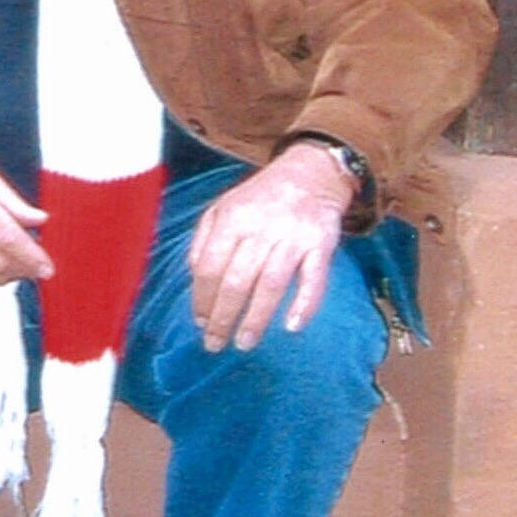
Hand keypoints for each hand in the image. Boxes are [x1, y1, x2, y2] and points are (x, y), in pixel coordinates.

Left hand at [187, 149, 353, 353]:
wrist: (311, 172)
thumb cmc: (260, 197)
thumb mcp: (223, 207)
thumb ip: (204, 240)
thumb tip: (195, 279)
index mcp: (233, 218)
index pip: (210, 267)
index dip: (202, 299)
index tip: (200, 323)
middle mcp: (262, 227)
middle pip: (237, 281)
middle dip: (223, 318)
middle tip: (216, 344)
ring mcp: (293, 236)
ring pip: (271, 285)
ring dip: (256, 319)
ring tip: (244, 343)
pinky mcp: (321, 243)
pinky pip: (314, 279)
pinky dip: (305, 304)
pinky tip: (292, 327)